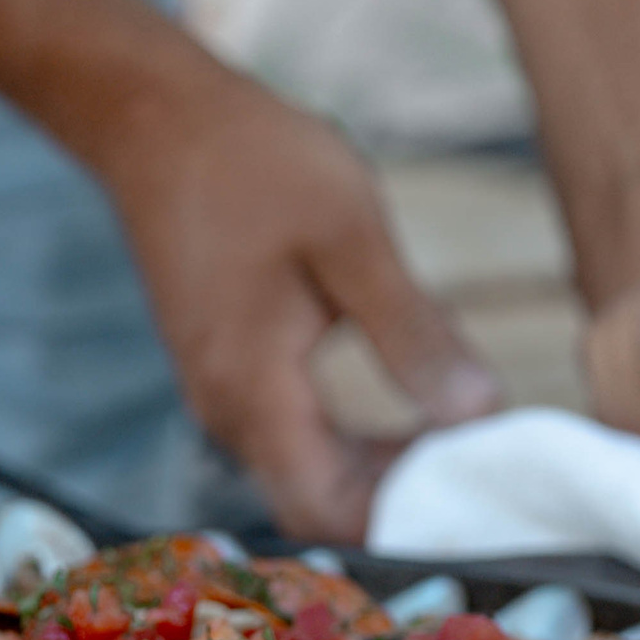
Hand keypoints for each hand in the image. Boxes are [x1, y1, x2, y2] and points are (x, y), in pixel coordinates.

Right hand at [98, 81, 501, 541]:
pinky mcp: (228, 376)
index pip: (326, 510)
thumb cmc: (252, 164)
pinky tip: (409, 408)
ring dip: (382, 470)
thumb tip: (478, 413)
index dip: (400, 519)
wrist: (155, 120)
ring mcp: (223, 397)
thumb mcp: (353, 238)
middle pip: (319, 504)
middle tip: (483, 468)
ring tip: (458, 436)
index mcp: (254, 391)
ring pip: (309, 475)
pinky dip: (355, 441)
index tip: (472, 492)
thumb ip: (414, 333)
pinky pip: (297, 439)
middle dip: (401, 499)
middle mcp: (228, 413)